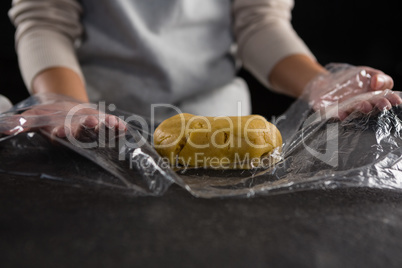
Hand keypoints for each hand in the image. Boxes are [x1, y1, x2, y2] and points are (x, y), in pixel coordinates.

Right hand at [1, 97, 125, 140]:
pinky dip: (118, 126)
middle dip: (87, 129)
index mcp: (60, 135)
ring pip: (100, 131)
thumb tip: (5, 128)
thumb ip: (21, 124)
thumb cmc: (48, 117)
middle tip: (90, 123)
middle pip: (83, 134)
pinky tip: (123, 126)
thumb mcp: (33, 118)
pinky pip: (112, 127)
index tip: (59, 131)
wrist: (66, 110)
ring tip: (111, 123)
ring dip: (106, 128)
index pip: (60, 136)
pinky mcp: (104, 123)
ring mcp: (93, 131)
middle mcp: (78, 135)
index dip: (61, 133)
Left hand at [305, 64, 401, 119]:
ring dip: (361, 109)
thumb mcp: (367, 73)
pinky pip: (338, 114)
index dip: (392, 99)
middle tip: (384, 106)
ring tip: (365, 106)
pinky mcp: (334, 111)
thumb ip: (378, 77)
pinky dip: (340, 115)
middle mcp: (363, 105)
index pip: (386, 98)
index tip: (396, 101)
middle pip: (373, 106)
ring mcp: (349, 109)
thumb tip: (376, 82)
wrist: (325, 82)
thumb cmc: (351, 80)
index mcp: (374, 96)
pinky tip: (343, 114)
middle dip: (378, 106)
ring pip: (356, 111)